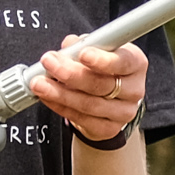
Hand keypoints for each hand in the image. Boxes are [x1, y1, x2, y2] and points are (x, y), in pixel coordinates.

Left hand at [30, 40, 150, 147]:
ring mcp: (123, 112)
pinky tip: (47, 96)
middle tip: (48, 63)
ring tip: (39, 82)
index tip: (82, 54)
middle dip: (70, 73)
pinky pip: (80, 119)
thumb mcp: (98, 49)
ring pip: (88, 104)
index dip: (102, 60)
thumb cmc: (103, 68)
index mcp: (136, 63)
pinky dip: (60, 107)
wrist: (109, 100)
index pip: (122, 62)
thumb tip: (68, 46)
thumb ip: (83, 44)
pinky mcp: (109, 129)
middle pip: (101, 84)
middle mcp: (134, 89)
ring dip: (59, 93)